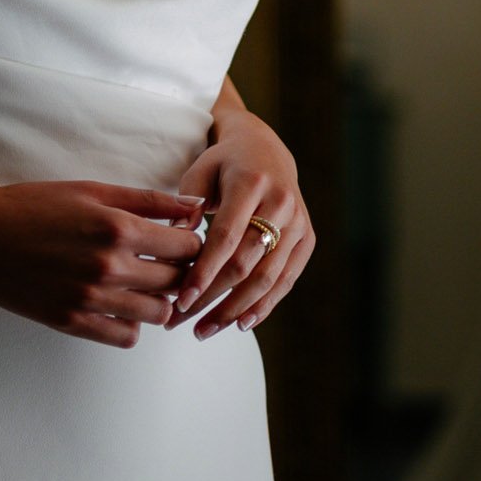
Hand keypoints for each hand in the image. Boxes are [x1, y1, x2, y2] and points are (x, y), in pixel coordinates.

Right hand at [0, 180, 208, 347]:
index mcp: (117, 228)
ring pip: (158, 313)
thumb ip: (147, 200)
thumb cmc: (37, 206)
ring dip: (160, 300)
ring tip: (144, 285)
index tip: (182, 240)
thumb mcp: (92, 190)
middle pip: (177, 280)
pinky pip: (126, 337)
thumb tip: (194, 206)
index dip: (191, 242)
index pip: (185, 245)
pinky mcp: (73, 322)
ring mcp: (91, 299)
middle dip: (180, 270)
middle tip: (167, 262)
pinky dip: (131, 324)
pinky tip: (120, 305)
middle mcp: (109, 267)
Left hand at [169, 111, 313, 337]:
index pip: (225, 237)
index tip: (180, 300)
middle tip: (181, 320)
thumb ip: (186, 203)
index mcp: (251, 183)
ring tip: (204, 330)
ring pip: (267, 279)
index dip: (204, 272)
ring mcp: (298, 223)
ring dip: (234, 310)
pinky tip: (240, 324)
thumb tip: (173, 241)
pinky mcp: (306, 239)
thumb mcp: (199, 170)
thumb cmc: (222, 164)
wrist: (266, 150)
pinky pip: (286, 280)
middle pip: (245, 264)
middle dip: (212, 298)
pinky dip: (264, 306)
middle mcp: (281, 204)